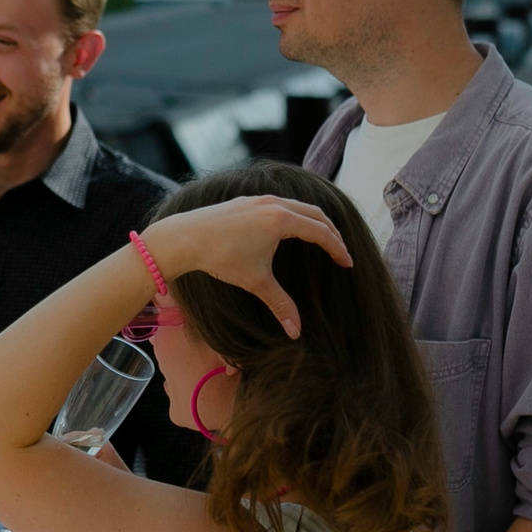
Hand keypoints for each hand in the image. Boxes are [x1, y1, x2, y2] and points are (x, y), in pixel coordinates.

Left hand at [142, 196, 352, 338]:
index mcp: (282, 220)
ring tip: (321, 236)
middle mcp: (274, 203)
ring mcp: (259, 198)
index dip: (338, 248)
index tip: (347, 263)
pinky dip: (294, 213)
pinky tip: (289, 226)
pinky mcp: (246, 200)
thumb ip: (280, 304)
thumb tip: (296, 332)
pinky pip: (280, 202)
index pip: (321, 232)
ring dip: (313, 220)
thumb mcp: (255, 282)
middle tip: (340, 250)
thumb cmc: (220, 257)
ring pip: (297, 205)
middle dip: (331, 232)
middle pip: (315, 214)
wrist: (184, 237)